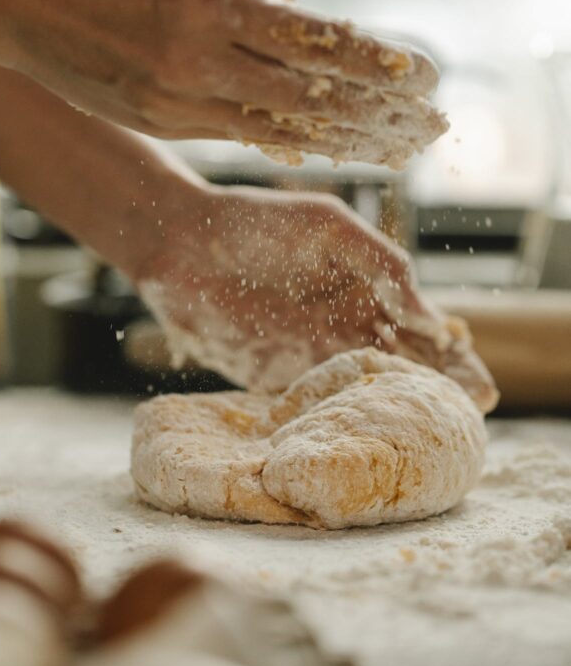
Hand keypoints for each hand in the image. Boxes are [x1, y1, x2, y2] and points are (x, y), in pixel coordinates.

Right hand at [7, 0, 445, 165]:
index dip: (370, 59)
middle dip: (374, 110)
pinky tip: (322, 144)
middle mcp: (194, 62)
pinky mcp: (157, 121)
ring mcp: (173, 101)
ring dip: (340, 137)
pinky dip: (284, 137)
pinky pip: (234, 133)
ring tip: (391, 149)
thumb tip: (282, 17)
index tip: (418, 70)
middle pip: (305, 94)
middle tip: (427, 124)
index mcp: (202, 5)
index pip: (310, 38)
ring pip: (276, 126)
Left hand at [135, 184, 498, 411]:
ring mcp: (313, 356)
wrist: (183, 241)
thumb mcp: (330, 228)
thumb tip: (431, 319)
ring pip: (369, 393)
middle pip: (406, 369)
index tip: (482, 388)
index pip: (424, 329)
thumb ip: (383, 265)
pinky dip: (347, 426)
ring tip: (436, 440)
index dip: (455, 357)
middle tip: (472, 421)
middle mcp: (346, 327)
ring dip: (401, 415)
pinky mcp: (276, 380)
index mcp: (367, 289)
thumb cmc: (259, 222)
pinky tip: (371, 443)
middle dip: (440, 393)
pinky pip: (320, 408)